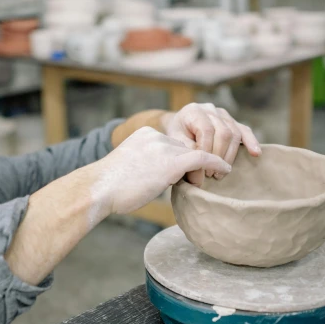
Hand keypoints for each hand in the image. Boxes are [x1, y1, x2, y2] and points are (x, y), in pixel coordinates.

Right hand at [93, 127, 230, 214]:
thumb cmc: (107, 187)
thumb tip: (151, 179)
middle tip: (208, 176)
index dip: (181, 161)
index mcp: (144, 135)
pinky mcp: (171, 163)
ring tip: (216, 177)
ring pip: (194, 154)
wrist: (99, 188)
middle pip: (185, 149)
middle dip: (195, 163)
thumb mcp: (127, 168)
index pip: (172, 145)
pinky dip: (217, 163)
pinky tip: (225, 170)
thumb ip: (143, 166)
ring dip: (206, 166)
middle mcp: (156, 137)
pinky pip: (203, 159)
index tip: (189, 173)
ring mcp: (164, 148)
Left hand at [163, 103, 260, 184]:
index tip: (203, 168)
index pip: (206, 130)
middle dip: (219, 156)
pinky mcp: (232, 121)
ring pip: (234, 133)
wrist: (179, 125)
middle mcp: (210, 109)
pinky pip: (244, 130)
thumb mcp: (175, 142)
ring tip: (222, 171)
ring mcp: (223, 114)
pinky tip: (256, 153)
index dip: (207, 151)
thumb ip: (186, 153)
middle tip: (212, 173)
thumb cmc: (177, 135)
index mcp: (194, 111)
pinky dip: (251, 142)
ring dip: (230, 155)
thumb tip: (199, 175)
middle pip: (223, 132)